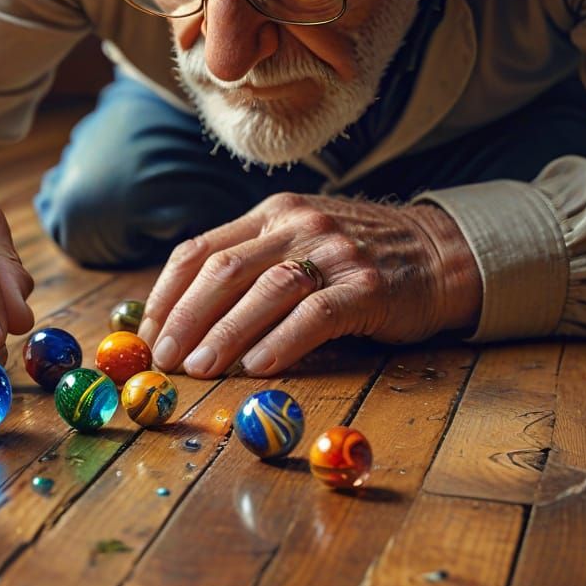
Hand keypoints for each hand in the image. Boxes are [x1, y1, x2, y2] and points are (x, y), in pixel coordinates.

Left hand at [138, 192, 481, 377]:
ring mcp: (334, 253)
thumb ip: (248, 269)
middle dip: (186, 318)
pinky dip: (282, 341)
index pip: (200, 250)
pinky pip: (316, 314)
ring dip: (224, 333)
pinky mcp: (367, 286)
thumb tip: (181, 321)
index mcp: (270, 216)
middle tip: (164, 359)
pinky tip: (258, 367)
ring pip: (265, 291)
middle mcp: (297, 226)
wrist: (439, 254)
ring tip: (199, 369)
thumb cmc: (354, 262)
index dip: (167, 296)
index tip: (147, 335)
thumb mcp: (297, 245)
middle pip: (224, 270)